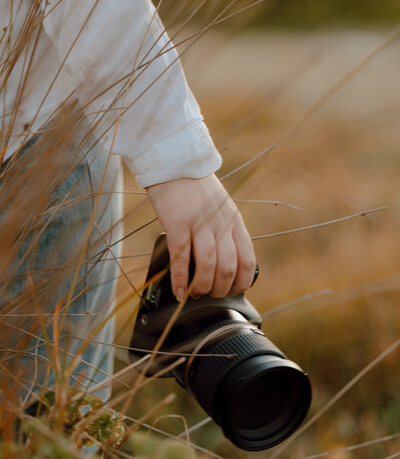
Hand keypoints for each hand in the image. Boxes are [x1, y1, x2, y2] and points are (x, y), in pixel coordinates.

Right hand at [146, 174, 255, 300]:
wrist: (175, 163)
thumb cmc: (195, 188)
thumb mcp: (221, 208)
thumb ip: (226, 231)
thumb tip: (225, 260)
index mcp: (234, 221)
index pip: (248, 260)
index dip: (242, 283)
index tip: (232, 291)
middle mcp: (221, 224)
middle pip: (228, 267)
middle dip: (220, 289)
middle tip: (210, 295)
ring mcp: (199, 224)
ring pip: (208, 266)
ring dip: (202, 287)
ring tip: (195, 294)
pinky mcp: (177, 224)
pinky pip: (181, 259)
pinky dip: (180, 280)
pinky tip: (179, 290)